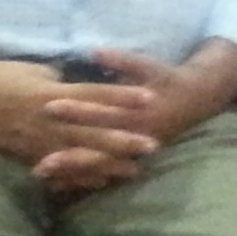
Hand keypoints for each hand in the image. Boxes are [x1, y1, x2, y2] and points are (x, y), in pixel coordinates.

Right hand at [0, 43, 158, 195]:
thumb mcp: (35, 71)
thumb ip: (62, 82)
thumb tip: (84, 86)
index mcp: (51, 94)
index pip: (94, 96)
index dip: (123, 97)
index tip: (150, 98)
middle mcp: (47, 120)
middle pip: (92, 131)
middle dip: (124, 139)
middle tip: (154, 145)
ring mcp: (36, 140)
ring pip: (79, 155)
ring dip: (108, 163)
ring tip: (134, 170)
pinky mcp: (25, 154)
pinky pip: (58, 168)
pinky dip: (80, 176)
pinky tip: (100, 182)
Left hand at [31, 46, 236, 194]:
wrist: (196, 99)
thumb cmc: (166, 79)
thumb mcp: (148, 66)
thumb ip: (121, 60)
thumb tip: (95, 50)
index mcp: (136, 113)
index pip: (102, 112)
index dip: (76, 111)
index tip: (49, 106)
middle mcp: (135, 137)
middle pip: (99, 150)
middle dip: (70, 158)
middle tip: (40, 164)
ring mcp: (133, 152)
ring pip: (100, 167)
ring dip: (72, 174)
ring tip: (42, 177)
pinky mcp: (131, 159)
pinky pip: (104, 173)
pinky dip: (82, 179)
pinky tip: (56, 185)